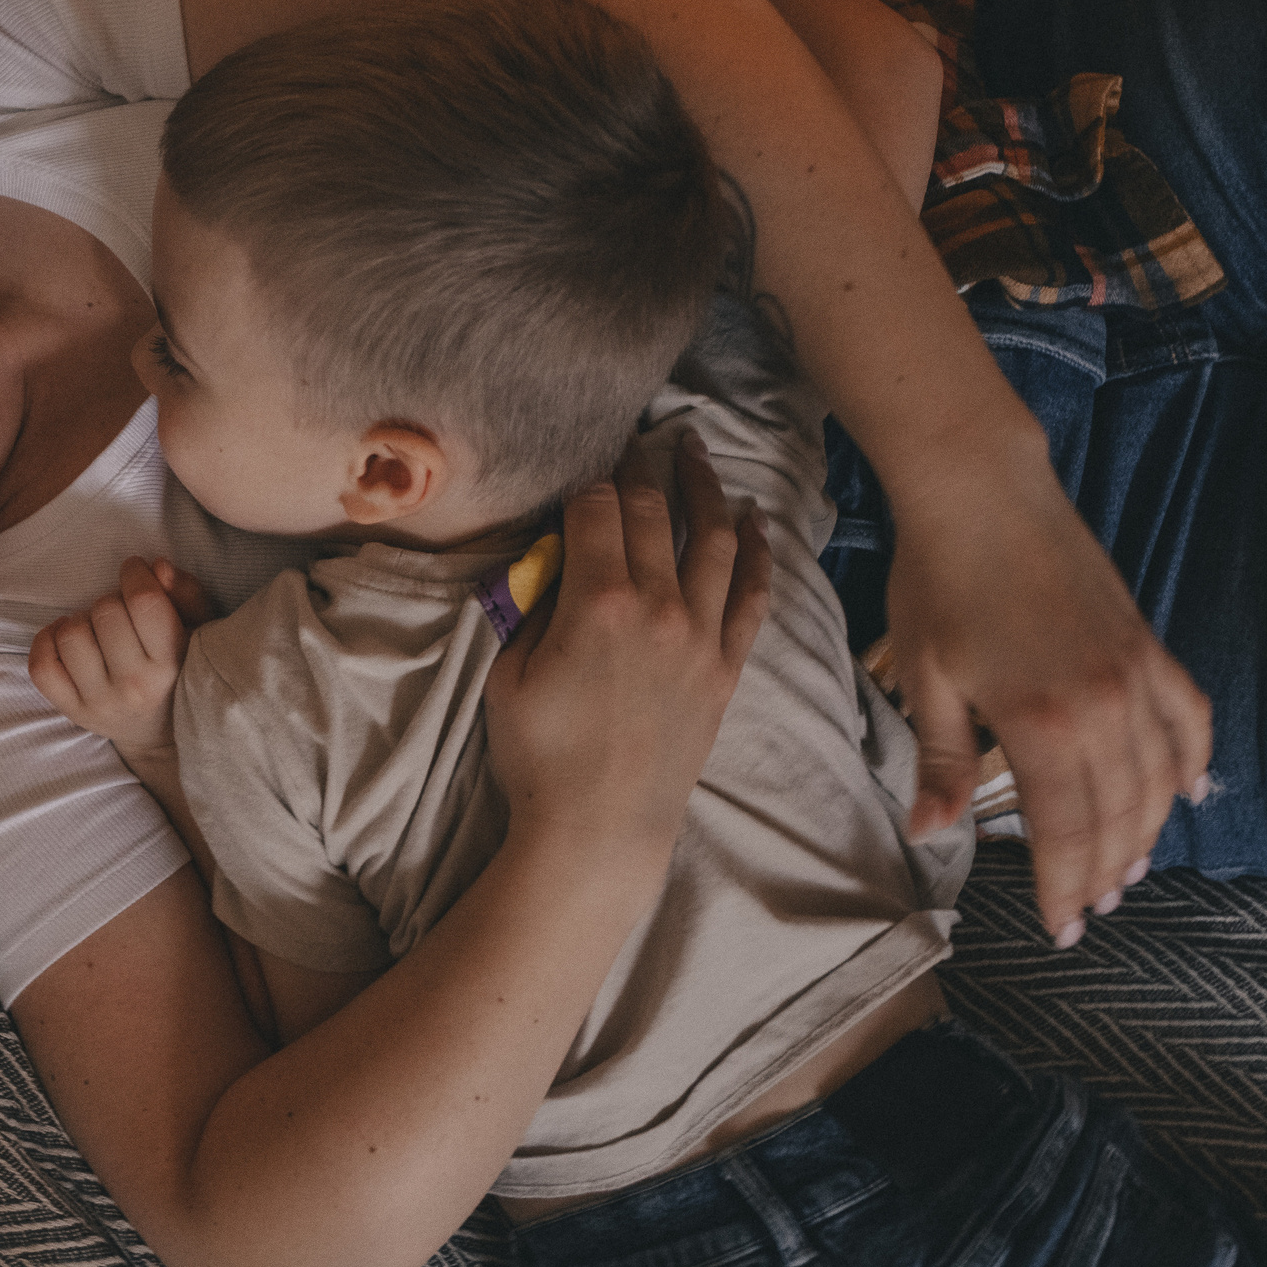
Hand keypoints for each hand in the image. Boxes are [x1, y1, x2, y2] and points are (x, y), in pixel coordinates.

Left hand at [28, 557, 210, 758]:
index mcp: (171, 663)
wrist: (161, 730)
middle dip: (111, 600)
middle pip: (104, 612)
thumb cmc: (180, 668)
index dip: (135, 573)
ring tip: (97, 630)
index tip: (134, 571)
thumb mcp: (199, 630)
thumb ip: (185, 593)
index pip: (143, 601)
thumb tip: (157, 566)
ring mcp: (99, 702)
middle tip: (121, 611)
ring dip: (81, 621)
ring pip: (70, 634)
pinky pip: (41, 666)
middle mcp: (135, 686)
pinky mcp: (72, 710)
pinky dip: (47, 642)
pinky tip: (68, 640)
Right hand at [486, 431, 770, 862]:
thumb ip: (532, 612)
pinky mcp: (724, 669)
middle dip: (645, 467)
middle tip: (643, 437)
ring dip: (705, 488)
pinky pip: (752, 595)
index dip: (588, 480)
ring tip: (696, 453)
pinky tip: (756, 521)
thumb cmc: (540, 758)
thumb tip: (552, 573)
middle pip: (654, 513)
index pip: (595, 510)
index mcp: (596, 601)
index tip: (586, 464)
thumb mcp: (508, 676)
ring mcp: (699, 636)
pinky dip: (758, 552)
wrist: (600, 829)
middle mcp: (657, 606)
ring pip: (714, 539)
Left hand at [885, 477, 1210, 943]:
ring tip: (1127, 873)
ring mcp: (1132, 675)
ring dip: (1147, 832)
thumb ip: (942, 763)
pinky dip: (1192, 760)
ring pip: (1157, 778)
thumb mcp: (926, 681)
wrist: (982, 496)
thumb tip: (929, 833)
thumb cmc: (939, 584)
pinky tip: (1190, 793)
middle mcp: (1101, 707)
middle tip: (1092, 912)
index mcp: (1039, 724)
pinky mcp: (1146, 646)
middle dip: (1103, 872)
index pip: (1063, 830)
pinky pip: (1187, 716)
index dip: (1063, 885)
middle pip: (1115, 815)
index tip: (1060, 926)